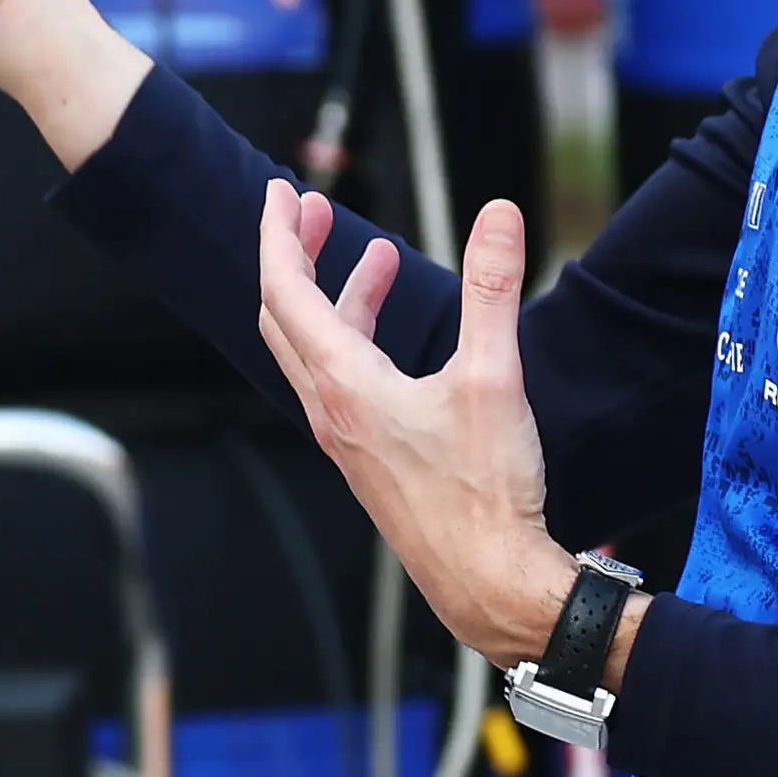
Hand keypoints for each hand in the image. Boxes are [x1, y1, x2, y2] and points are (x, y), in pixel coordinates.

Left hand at [256, 183, 612, 677]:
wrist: (487, 585)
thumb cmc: (485, 493)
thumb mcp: (493, 377)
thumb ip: (493, 288)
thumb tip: (501, 214)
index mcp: (343, 385)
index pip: (284, 290)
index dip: (276, 234)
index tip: (279, 191)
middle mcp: (330, 410)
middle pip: (285, 315)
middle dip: (295, 254)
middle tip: (309, 208)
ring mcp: (346, 439)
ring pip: (314, 350)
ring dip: (334, 296)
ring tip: (379, 257)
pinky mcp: (369, 459)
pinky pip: (340, 382)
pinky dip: (355, 339)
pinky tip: (398, 338)